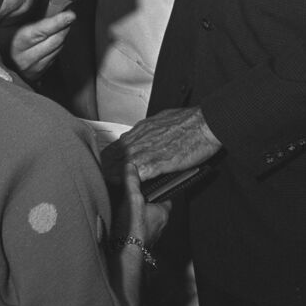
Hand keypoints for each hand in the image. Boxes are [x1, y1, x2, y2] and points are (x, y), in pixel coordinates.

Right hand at [8, 11, 74, 81]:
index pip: (41, 32)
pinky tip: (55, 37)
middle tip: (69, 14)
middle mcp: (25, 59)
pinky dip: (58, 45)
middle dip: (65, 26)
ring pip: (58, 49)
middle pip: (55, 40)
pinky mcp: (39, 74)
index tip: (71, 14)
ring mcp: (33, 69)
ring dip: (63, 35)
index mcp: (15, 43)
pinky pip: (55, 56)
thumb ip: (24, 14)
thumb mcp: (6, 24)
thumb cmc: (0, 38)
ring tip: (62, 24)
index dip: (57, 22)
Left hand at [102, 106, 221, 180]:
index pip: (120, 143)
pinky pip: (138, 173)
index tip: (105, 162)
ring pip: (123, 164)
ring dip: (114, 175)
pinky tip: (124, 186)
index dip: (110, 155)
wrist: (205, 124)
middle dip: (107, 166)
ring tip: (106, 183)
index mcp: (144, 128)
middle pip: (117, 154)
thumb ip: (152, 129)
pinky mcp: (159, 162)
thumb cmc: (190, 120)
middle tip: (99, 176)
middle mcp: (143, 138)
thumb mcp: (164, 119)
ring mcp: (149, 150)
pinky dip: (129, 180)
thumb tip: (146, 132)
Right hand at [114, 162, 171, 249]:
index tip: (152, 186)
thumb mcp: (132, 198)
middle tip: (134, 197)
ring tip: (125, 208)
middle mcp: (158, 226)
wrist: (123, 256)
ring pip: (146, 221)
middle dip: (145, 204)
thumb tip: (131, 166)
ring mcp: (148, 236)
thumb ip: (132, 181)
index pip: (166, 199)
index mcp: (162, 214)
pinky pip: (136, 231)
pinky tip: (120, 223)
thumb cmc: (133, 228)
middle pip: (154, 209)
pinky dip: (130, 226)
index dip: (159, 191)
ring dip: (137, 216)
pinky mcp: (138, 244)